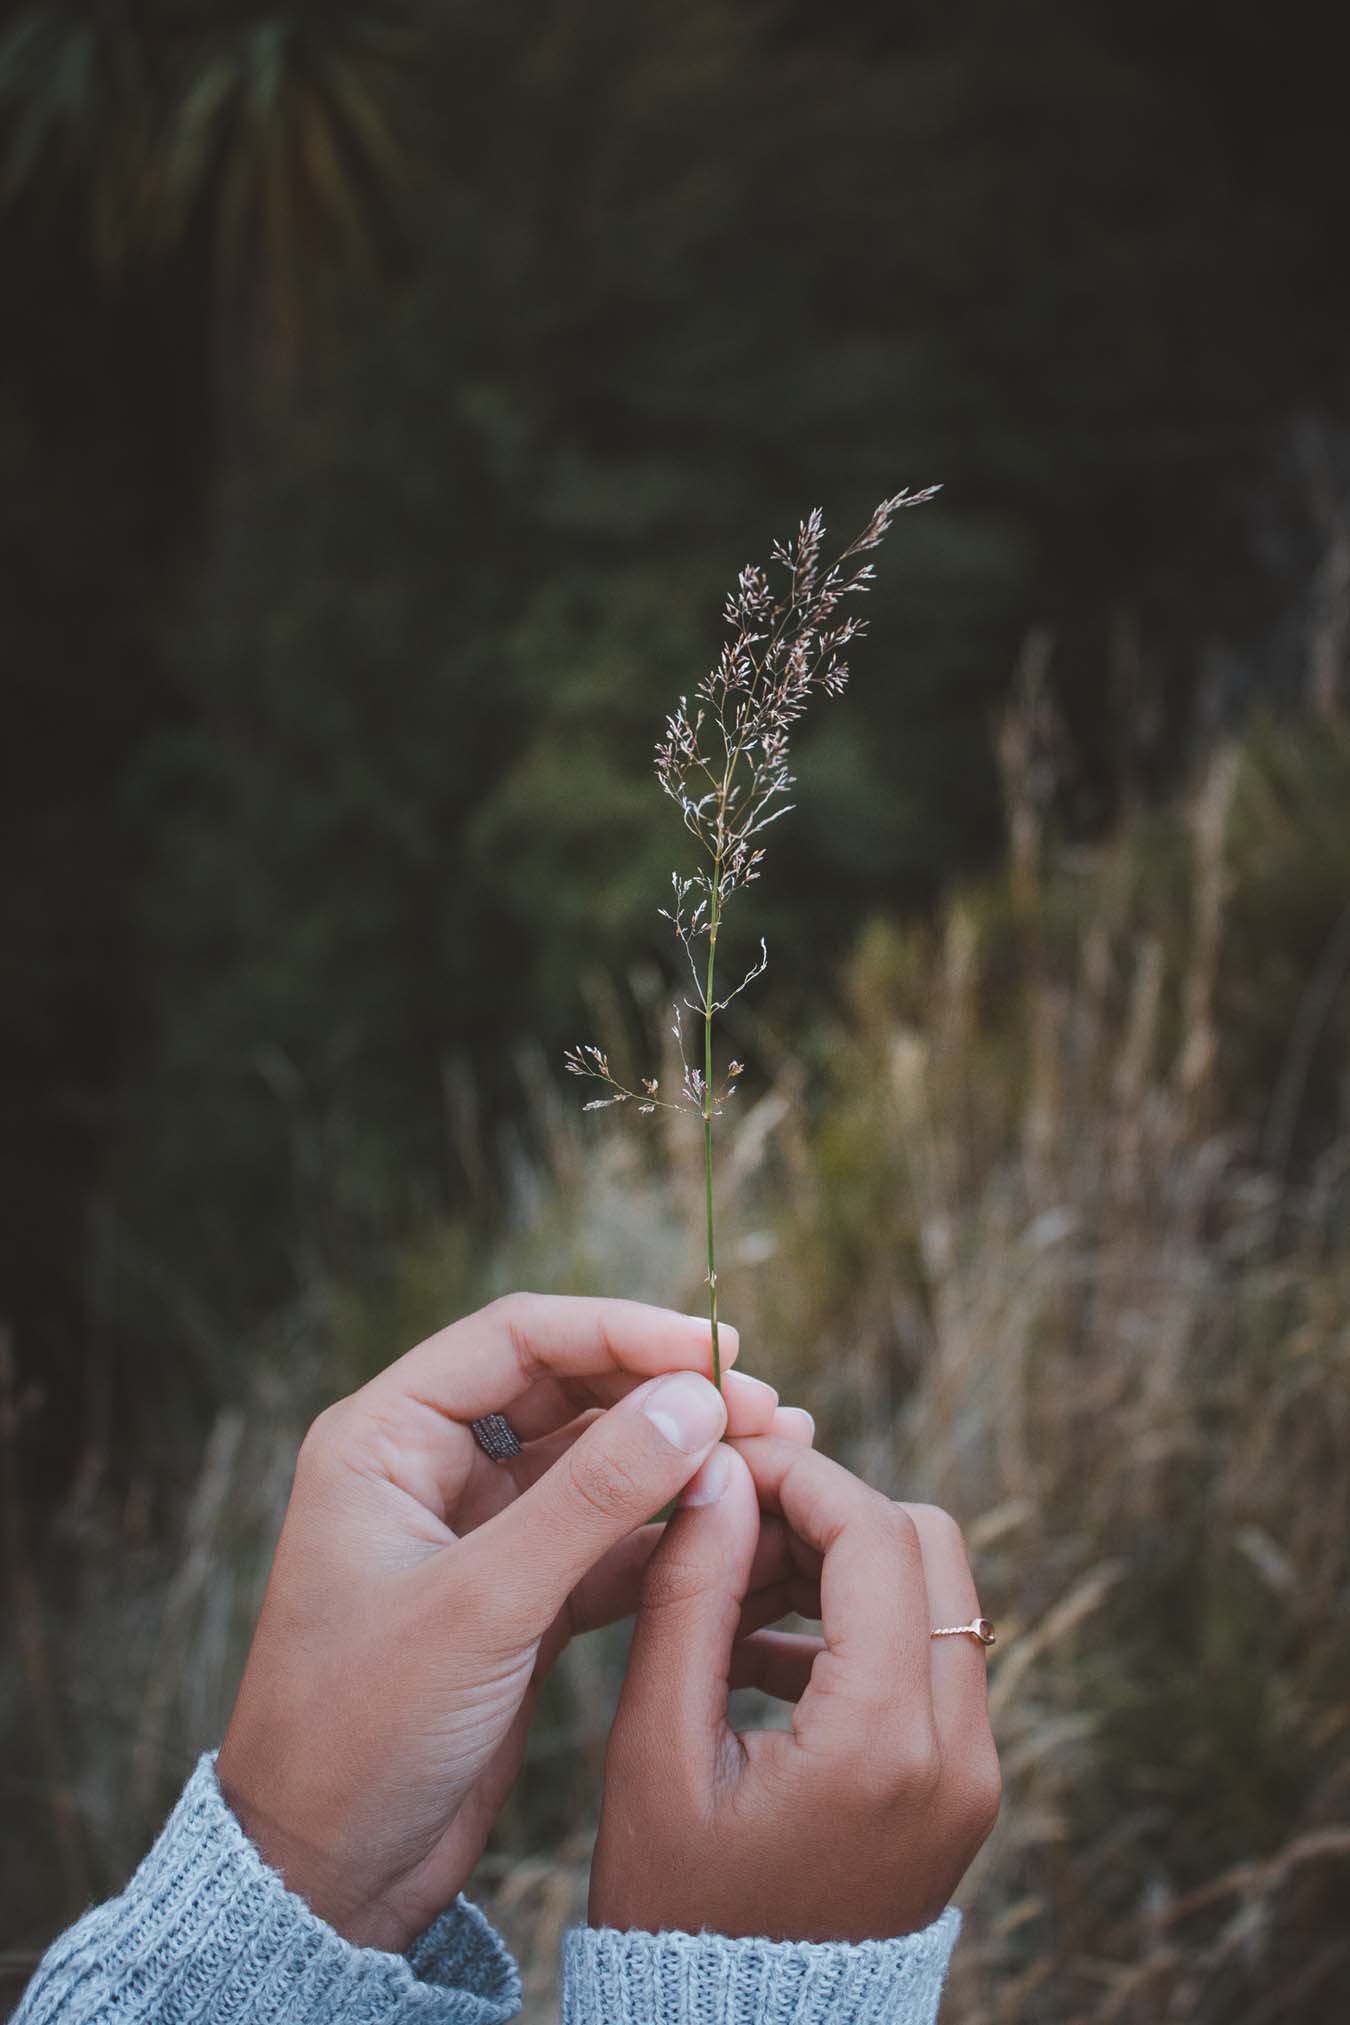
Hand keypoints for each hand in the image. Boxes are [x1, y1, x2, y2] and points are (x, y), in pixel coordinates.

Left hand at [216, 1294, 812, 1952]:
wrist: (326, 1877)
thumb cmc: (363, 1730)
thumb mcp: (485, 1603)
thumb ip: (595, 1496)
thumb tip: (695, 1400)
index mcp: (384, 1439)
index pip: (517, 1338)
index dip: (621, 1331)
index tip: (716, 1349)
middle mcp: (428, 1469)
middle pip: (565, 1388)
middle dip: (663, 1392)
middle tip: (764, 1406)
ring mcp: (475, 1534)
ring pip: (593, 1462)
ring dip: (677, 1457)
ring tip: (774, 1451)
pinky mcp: (515, 1598)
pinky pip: (603, 1538)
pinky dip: (667, 1531)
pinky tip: (736, 1528)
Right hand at [589, 1436, 1000, 1942]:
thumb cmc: (676, 1905)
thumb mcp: (656, 1748)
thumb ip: (689, 1596)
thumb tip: (720, 1474)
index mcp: (882, 1743)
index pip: (876, 1536)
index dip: (800, 1476)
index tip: (727, 1463)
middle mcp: (958, 1752)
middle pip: (926, 1544)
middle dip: (827, 1512)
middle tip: (730, 1524)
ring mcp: (974, 1772)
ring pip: (937, 1591)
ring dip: (842, 1563)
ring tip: (731, 1591)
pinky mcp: (965, 1785)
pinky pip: (932, 1653)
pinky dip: (859, 1623)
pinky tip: (759, 1653)